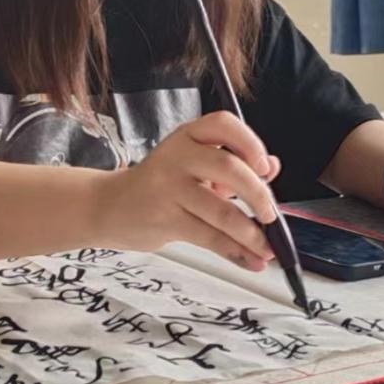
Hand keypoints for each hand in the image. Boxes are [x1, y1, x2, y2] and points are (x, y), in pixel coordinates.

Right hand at [89, 112, 282, 271]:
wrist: (110, 207)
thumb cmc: (161, 185)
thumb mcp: (195, 165)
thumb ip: (234, 163)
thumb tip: (272, 168)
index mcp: (189, 136)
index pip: (223, 124)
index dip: (249, 142)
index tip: (265, 166)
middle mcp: (177, 156)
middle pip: (228, 168)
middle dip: (259, 195)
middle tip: (271, 215)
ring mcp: (168, 187)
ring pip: (221, 211)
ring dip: (251, 234)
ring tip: (267, 247)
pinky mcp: (164, 219)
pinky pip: (209, 238)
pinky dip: (236, 252)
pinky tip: (250, 260)